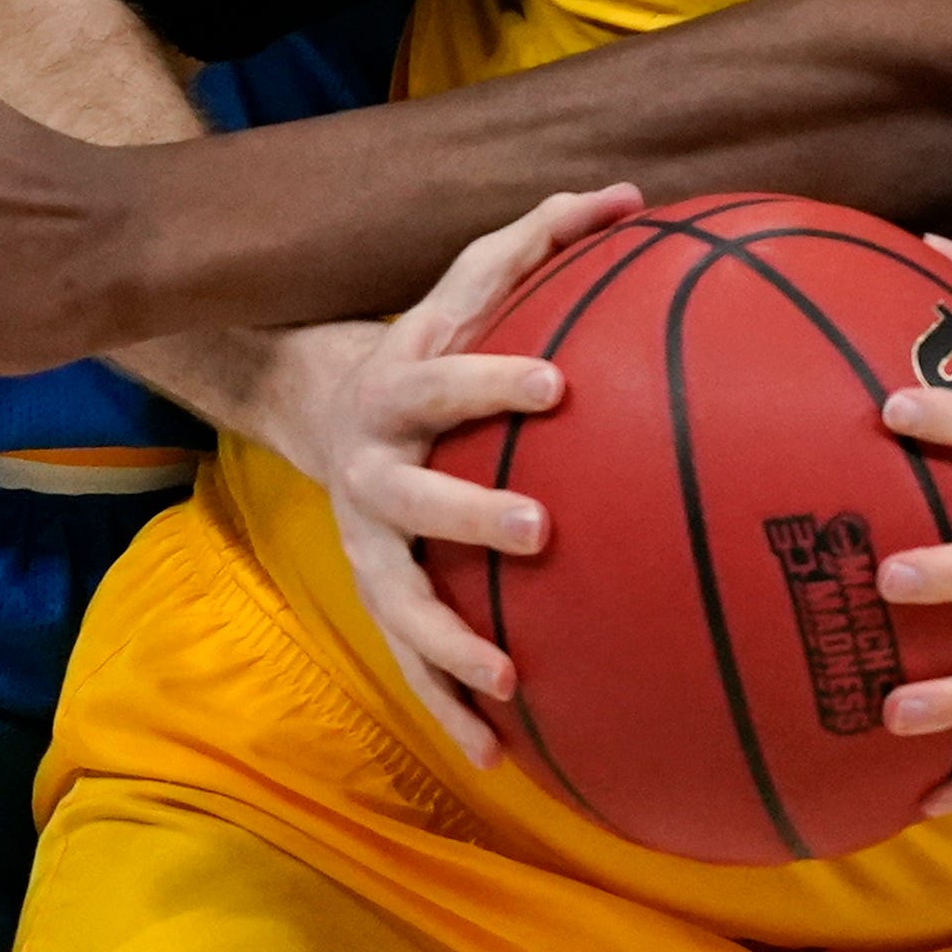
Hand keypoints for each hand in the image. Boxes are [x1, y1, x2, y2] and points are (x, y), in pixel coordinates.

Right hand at [282, 186, 644, 762]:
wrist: (321, 403)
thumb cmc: (431, 339)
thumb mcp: (468, 286)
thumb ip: (542, 238)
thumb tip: (630, 194)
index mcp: (401, 386)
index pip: (447, 380)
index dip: (494, 379)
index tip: (556, 384)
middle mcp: (374, 471)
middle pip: (413, 500)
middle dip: (469, 517)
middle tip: (538, 531)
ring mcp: (368, 544)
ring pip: (402, 602)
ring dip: (449, 645)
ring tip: (509, 678)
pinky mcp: (379, 597)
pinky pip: (413, 662)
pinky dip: (452, 710)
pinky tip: (504, 758)